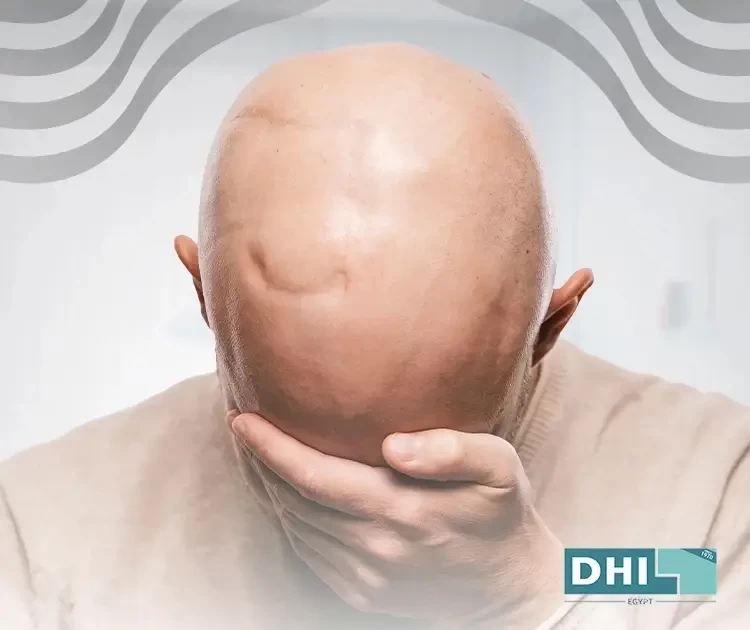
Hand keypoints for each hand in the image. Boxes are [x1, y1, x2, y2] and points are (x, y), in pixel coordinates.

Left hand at [231, 412, 563, 628]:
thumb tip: (394, 445)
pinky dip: (291, 520)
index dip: (272, 448)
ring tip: (262, 454)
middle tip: (246, 425)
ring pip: (296, 527)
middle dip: (261, 462)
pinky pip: (309, 552)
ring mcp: (366, 577)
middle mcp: (377, 548)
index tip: (242, 419)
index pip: (315, 476)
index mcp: (403, 510)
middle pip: (295, 501)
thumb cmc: (499, 514)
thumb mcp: (498, 468)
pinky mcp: (361, 593)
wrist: (507, 586)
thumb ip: (452, 450)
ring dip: (272, 489)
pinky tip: (291, 495)